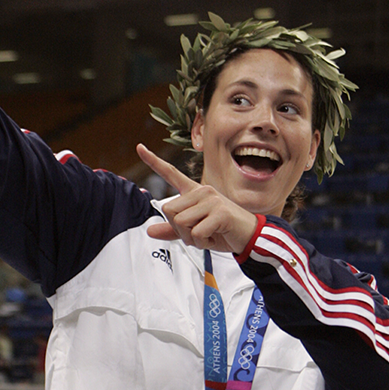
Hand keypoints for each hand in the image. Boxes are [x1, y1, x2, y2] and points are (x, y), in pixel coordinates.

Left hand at [137, 144, 257, 254]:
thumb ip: (172, 230)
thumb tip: (150, 231)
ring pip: (181, 222)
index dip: (153, 161)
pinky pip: (196, 233)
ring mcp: (211, 200)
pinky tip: (215, 236)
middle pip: (169, 210)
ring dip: (191, 237)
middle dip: (180, 230)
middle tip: (198, 233)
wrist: (249, 236)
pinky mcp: (220, 212)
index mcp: (194, 192)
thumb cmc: (223, 230)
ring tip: (209, 234)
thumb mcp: (194, 231)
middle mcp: (202, 191)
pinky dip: (202, 242)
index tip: (139, 148)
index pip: (171, 173)